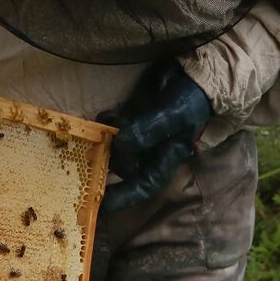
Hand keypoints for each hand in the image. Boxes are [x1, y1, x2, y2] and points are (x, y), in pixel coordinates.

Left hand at [98, 64, 211, 211]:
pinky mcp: (128, 118)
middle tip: (87, 156)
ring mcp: (136, 135)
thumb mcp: (173, 115)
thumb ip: (148, 130)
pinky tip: (105, 115)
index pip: (143, 186)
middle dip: (103, 162)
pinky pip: (109, 126)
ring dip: (102, 141)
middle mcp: (148, 151)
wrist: (191, 74)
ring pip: (112, 147)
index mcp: (164, 159)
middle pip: (121, 166)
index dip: (123, 198)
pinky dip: (104, 122)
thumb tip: (120, 144)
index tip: (100, 206)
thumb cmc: (190, 100)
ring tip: (97, 132)